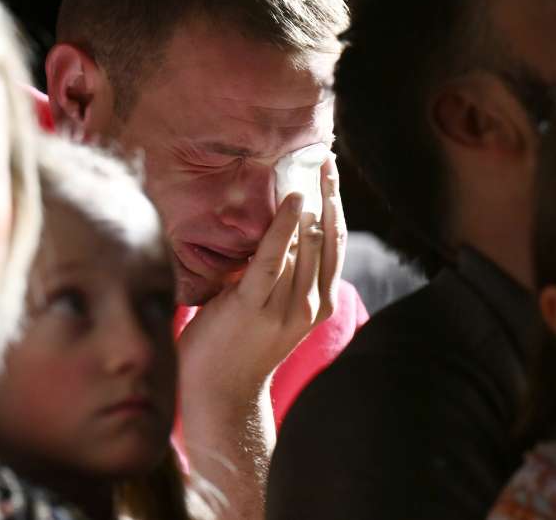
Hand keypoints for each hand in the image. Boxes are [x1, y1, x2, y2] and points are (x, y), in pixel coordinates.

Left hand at [178, 155, 345, 403]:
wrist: (219, 395)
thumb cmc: (237, 346)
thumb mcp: (270, 307)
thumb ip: (279, 273)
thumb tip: (278, 228)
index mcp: (318, 303)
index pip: (335, 245)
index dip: (336, 207)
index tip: (331, 175)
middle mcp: (309, 304)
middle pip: (327, 238)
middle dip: (328, 196)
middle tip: (325, 160)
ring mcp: (284, 307)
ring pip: (305, 244)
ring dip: (308, 203)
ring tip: (307, 169)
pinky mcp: (253, 305)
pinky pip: (272, 257)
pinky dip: (284, 227)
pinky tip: (292, 200)